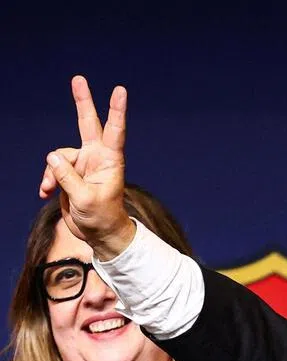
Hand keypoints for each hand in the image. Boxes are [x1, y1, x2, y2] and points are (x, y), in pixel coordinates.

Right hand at [41, 76, 134, 256]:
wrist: (99, 234)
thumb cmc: (102, 218)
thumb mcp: (85, 199)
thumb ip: (68, 177)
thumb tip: (52, 157)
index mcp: (109, 161)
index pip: (113, 131)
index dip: (116, 111)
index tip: (120, 91)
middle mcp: (96, 157)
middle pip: (87, 124)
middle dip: (82, 102)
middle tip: (78, 79)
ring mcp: (83, 164)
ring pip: (59, 156)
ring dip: (51, 173)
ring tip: (49, 190)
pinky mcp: (70, 174)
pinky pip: (53, 169)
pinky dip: (47, 180)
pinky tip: (45, 193)